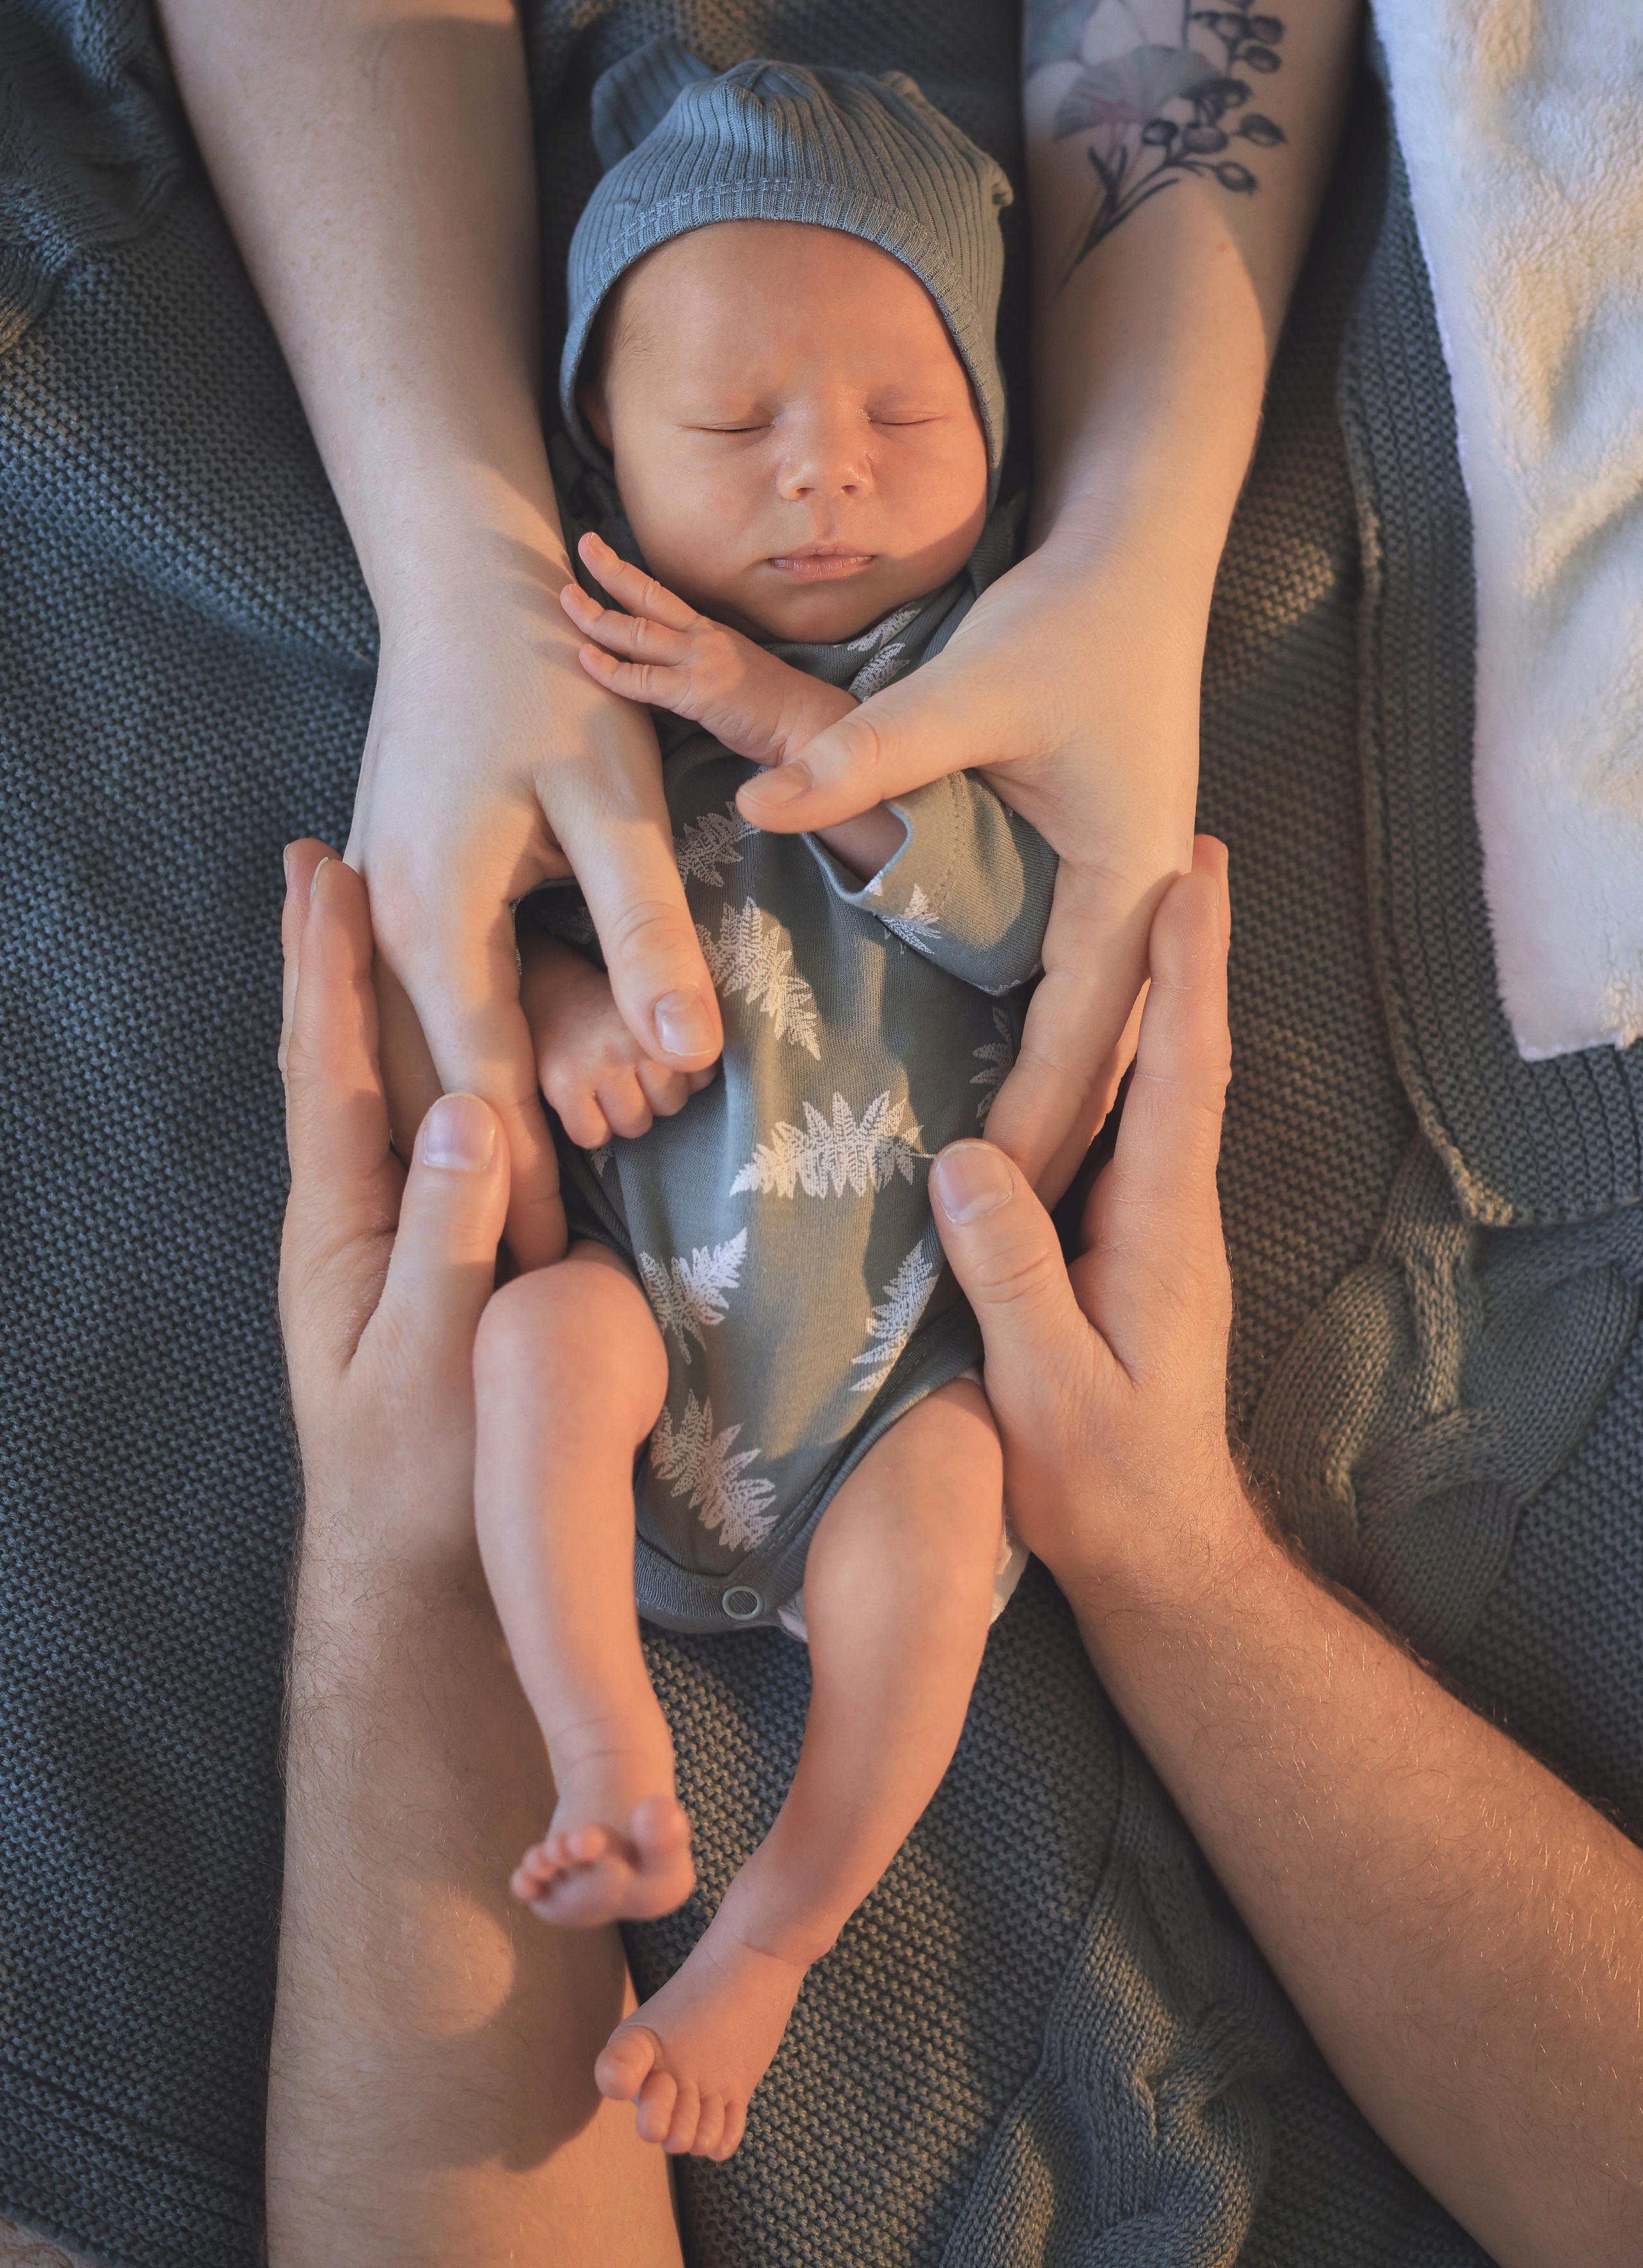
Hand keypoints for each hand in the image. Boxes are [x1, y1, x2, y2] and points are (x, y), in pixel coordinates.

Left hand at [279, 837, 517, 1562]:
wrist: (418, 1575)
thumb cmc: (427, 1479)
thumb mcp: (439, 1358)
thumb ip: (449, 1238)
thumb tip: (469, 1111)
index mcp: (339, 1229)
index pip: (333, 1071)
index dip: (329, 969)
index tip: (326, 872)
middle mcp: (348, 1219)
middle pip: (336, 1061)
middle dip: (328, 959)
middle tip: (324, 858)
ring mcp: (381, 1242)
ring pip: (374, 1096)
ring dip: (371, 1001)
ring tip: (369, 921)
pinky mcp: (427, 1266)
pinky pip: (417, 1142)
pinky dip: (419, 1070)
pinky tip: (435, 1046)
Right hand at [348, 569, 722, 1274]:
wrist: (463, 581)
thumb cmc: (546, 676)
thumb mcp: (611, 798)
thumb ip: (645, 926)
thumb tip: (687, 1049)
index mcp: (434, 921)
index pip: (482, 1089)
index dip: (524, 1187)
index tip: (559, 1282)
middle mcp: (389, 930)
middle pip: (436, 1090)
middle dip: (489, 1178)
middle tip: (546, 1285)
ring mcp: (383, 911)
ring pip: (418, 1056)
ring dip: (469, 1126)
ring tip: (522, 1226)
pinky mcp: (401, 892)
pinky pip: (420, 1007)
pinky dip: (457, 1063)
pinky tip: (498, 1110)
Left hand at [565, 534, 855, 766]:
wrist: (808, 725)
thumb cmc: (772, 709)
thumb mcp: (729, 680)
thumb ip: (690, 675)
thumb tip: (653, 685)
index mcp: (710, 632)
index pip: (662, 596)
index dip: (628, 575)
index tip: (602, 555)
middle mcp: (703, 638)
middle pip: (648, 596)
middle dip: (609, 569)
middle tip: (582, 547)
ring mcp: (701, 662)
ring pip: (638, 632)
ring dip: (596, 616)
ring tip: (567, 599)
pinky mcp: (697, 693)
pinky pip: (643, 680)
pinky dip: (610, 670)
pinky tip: (585, 658)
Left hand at [739, 525, 1207, 1196]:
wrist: (1138, 564)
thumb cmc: (1070, 625)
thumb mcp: (972, 689)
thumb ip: (869, 753)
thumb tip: (760, 804)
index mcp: (1131, 889)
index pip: (1083, 1044)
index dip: (1035, 1132)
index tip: (979, 1207)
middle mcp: (1142, 908)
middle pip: (1099, 1063)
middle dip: (1050, 1153)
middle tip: (979, 1244)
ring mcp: (1129, 897)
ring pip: (1093, 1036)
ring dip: (1052, 1111)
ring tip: (990, 1198)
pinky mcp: (1101, 879)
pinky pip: (1075, 991)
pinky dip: (1045, 1051)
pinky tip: (999, 1089)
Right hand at [928, 839, 1252, 1600]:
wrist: (1161, 1552)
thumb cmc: (1103, 1485)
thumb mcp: (1047, 1390)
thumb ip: (1013, 1279)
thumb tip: (966, 1159)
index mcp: (1162, 1228)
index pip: (1180, 1074)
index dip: (1188, 971)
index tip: (1192, 873)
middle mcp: (1170, 1209)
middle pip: (1181, 1055)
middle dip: (1186, 950)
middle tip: (1184, 843)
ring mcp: (1155, 1227)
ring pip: (1157, 1087)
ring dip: (1157, 994)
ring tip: (1140, 905)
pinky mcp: (1127, 1247)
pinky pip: (1125, 1128)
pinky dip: (1121, 1058)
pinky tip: (1086, 1036)